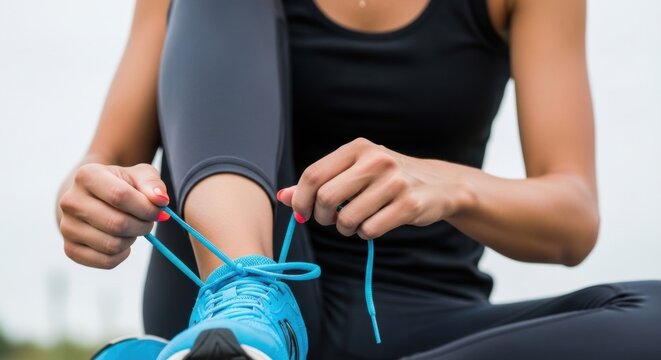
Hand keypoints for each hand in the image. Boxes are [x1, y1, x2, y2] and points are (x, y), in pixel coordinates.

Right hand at [58, 163, 169, 268]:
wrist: (95, 197)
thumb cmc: (122, 184)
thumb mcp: (140, 175)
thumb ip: (153, 184)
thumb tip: (160, 200)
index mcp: (86, 176)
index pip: (120, 195)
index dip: (146, 207)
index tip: (159, 210)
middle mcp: (70, 201)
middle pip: (117, 224)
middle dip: (142, 226)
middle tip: (148, 221)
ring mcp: (67, 227)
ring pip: (112, 245)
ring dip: (132, 239)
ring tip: (133, 228)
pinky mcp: (70, 249)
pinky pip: (105, 261)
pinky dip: (122, 255)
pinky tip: (123, 241)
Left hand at [277, 138, 472, 239]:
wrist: (439, 185)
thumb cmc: (387, 180)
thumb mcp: (354, 172)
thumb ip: (319, 183)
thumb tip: (283, 197)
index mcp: (358, 148)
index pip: (313, 175)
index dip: (302, 199)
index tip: (304, 213)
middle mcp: (375, 160)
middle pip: (326, 198)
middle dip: (322, 217)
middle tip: (331, 220)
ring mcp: (394, 181)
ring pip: (347, 218)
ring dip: (346, 228)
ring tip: (356, 222)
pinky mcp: (409, 204)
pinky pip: (369, 230)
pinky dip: (366, 233)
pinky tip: (376, 224)